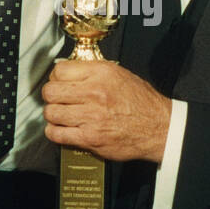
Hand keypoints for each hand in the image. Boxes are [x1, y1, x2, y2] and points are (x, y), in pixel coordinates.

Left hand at [43, 59, 170, 163]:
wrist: (158, 127)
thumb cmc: (142, 102)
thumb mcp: (120, 75)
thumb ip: (93, 72)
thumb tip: (69, 72)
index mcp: (101, 74)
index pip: (60, 70)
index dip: (56, 78)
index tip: (59, 83)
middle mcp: (94, 93)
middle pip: (51, 92)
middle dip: (51, 96)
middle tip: (57, 99)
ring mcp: (91, 116)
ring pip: (51, 113)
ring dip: (53, 115)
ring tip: (62, 115)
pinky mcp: (90, 137)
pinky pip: (57, 134)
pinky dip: (55, 132)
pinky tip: (62, 129)